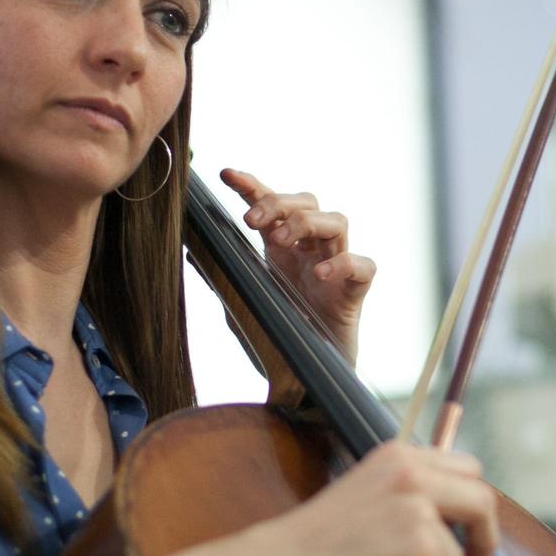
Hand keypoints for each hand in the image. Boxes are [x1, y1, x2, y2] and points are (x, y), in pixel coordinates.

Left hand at [220, 168, 374, 362]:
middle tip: (251, 221)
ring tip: (281, 242)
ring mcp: (336, 267)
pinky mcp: (356, 291)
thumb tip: (193, 251)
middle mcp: (310, 251)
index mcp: (282, 248)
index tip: (225, 175)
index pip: (270, 205)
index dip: (251, 185)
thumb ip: (224, 278)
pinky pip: (362, 264)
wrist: (304, 381)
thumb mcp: (241, 304)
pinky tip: (319, 275)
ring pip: (337, 221)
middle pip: (308, 202)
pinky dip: (342, 263)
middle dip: (279, 202)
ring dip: (307, 223)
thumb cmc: (275, 339)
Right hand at [252, 442, 499, 555]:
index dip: (474, 503)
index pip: (467, 468)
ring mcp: (420, 513)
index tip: (471, 529)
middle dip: (486, 538)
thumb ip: (408, 491)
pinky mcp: (422, 552)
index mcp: (401, 456)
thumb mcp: (367, 489)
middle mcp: (415, 476)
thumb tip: (453, 516)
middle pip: (483, 502)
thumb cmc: (317, 539)